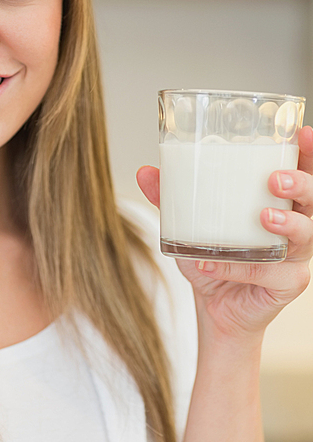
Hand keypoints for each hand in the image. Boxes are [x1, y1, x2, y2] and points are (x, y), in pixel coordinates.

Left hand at [137, 126, 312, 342]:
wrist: (213, 308)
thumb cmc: (214, 259)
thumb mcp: (189, 224)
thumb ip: (170, 198)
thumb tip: (146, 172)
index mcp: (280, 203)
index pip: (303, 172)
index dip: (308, 153)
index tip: (302, 134)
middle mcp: (296, 227)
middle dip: (301, 183)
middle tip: (274, 179)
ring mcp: (296, 257)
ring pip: (306, 236)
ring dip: (287, 223)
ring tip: (263, 216)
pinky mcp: (288, 284)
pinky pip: (270, 273)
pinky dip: (238, 268)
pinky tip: (211, 265)